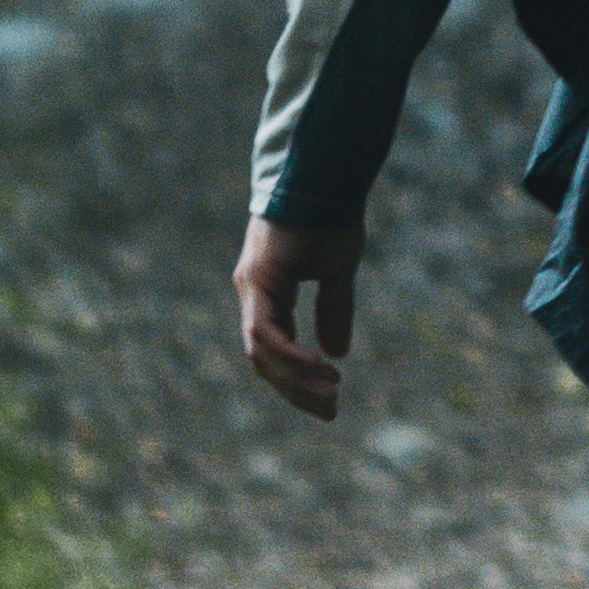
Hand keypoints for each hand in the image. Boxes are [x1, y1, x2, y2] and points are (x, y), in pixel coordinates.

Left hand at [236, 214, 362, 421]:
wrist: (324, 177)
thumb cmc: (330, 215)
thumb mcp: (337, 271)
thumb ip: (333, 309)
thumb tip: (336, 353)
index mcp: (268, 294)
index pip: (275, 351)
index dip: (299, 380)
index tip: (331, 400)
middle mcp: (253, 295)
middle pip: (264, 361)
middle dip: (298, 390)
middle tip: (331, 411)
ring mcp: (251, 288)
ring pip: (262, 353)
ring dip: (296, 379)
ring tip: (331, 393)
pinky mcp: (256, 280)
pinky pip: (266, 333)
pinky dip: (290, 355)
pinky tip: (318, 367)